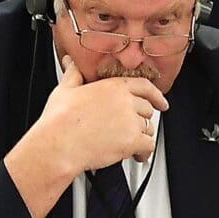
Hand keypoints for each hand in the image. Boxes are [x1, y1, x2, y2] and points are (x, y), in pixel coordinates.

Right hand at [34, 56, 168, 174]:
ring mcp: (130, 122)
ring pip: (148, 128)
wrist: (58, 144)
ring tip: (130, 142)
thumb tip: (71, 63)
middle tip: (131, 127)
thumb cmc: (59, 120)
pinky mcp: (132, 141)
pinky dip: (144, 152)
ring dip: (141, 136)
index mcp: (112, 87)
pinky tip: (136, 154)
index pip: (144, 86)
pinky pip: (148, 146)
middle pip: (146, 109)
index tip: (160, 102)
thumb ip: (73, 74)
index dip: (156, 95)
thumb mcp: (64, 90)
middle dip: (140, 119)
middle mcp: (125, 102)